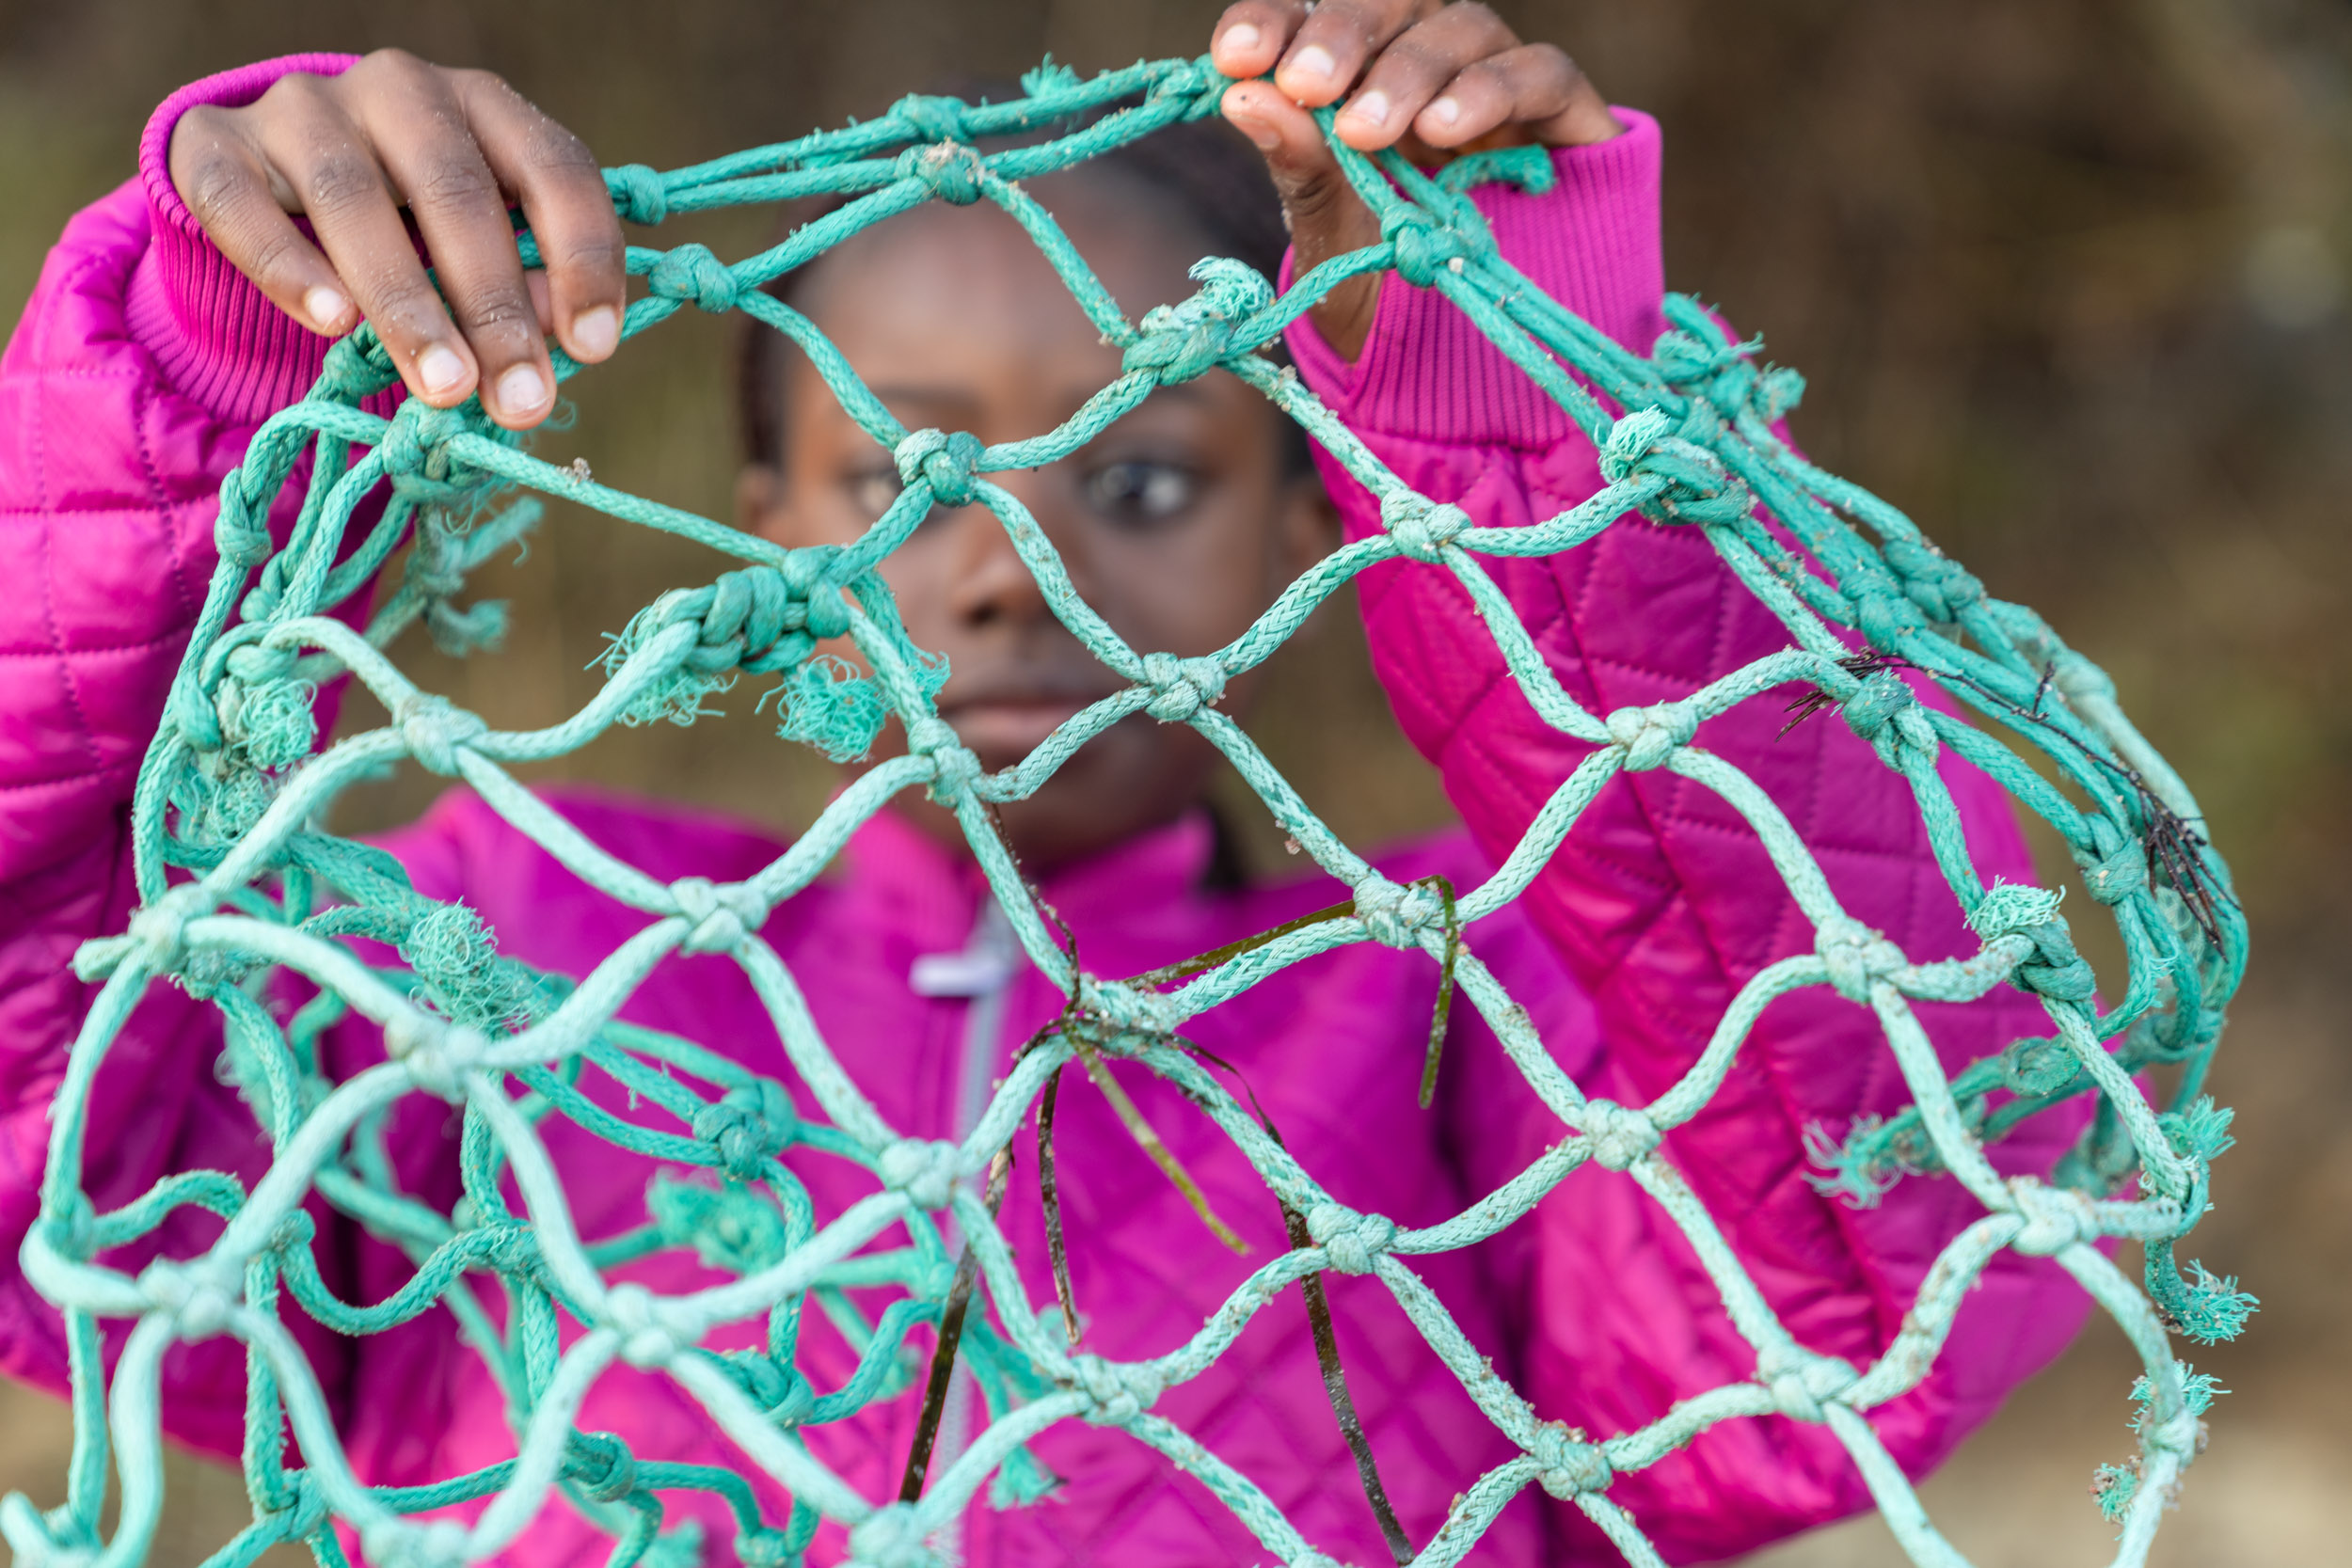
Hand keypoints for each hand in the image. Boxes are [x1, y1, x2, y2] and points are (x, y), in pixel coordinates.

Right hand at [168, 50, 625, 427]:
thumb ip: (522, 281)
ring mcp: (302, 108)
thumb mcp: (477, 246)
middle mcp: (398, 89)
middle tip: (518, 399)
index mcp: (483, 105)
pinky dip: (289, 266)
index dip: (582, 258)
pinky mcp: (213, 142)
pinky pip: (242, 204)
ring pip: (353, 199)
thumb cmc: (407, 224)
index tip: (593, 349)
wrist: (268, 179)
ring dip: (406, 303)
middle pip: (453, 190)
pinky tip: (332, 325)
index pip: (553, 167)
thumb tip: (555, 338)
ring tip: (443, 386)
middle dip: (494, 305)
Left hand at [1212, 1, 1622, 358]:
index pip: (1316, 17)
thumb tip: (1242, 95)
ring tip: (1365, 133)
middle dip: (1342, 37)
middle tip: (1306, 86)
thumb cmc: (1393, 295)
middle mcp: (1431, 65)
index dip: (1276, 19)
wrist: (1472, 369)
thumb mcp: (1334, 239)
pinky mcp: (1569, 115)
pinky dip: (1492, 92)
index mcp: (1360, 79)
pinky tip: (1444, 132)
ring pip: (1464, 29)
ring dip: (1411, 73)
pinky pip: (1542, 72)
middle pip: (1393, 4)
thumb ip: (1301, 167)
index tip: (1237, 55)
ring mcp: (1502, 82)